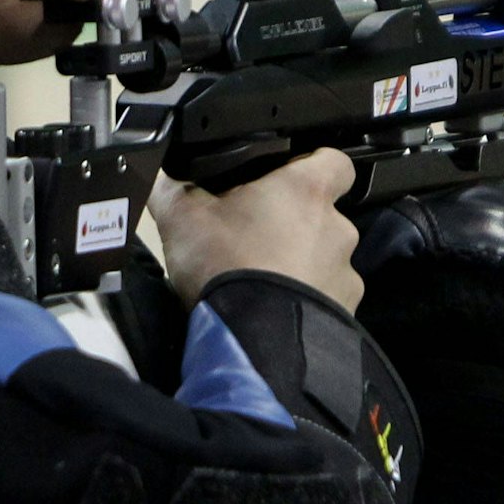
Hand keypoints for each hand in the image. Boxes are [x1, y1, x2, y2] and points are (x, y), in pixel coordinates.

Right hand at [147, 147, 361, 311]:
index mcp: (306, 191)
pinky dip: (308, 303)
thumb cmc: (225, 264)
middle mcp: (337, 228)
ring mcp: (345, 274)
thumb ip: (172, 189)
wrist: (252, 342)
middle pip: (324, 215)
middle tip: (256, 239)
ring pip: (326, 260)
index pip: (335, 162)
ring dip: (303, 267)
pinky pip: (328, 300)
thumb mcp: (182, 219)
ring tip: (264, 282)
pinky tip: (276, 312)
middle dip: (296, 225)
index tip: (288, 178)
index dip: (313, 167)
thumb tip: (159, 176)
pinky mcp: (344, 313)